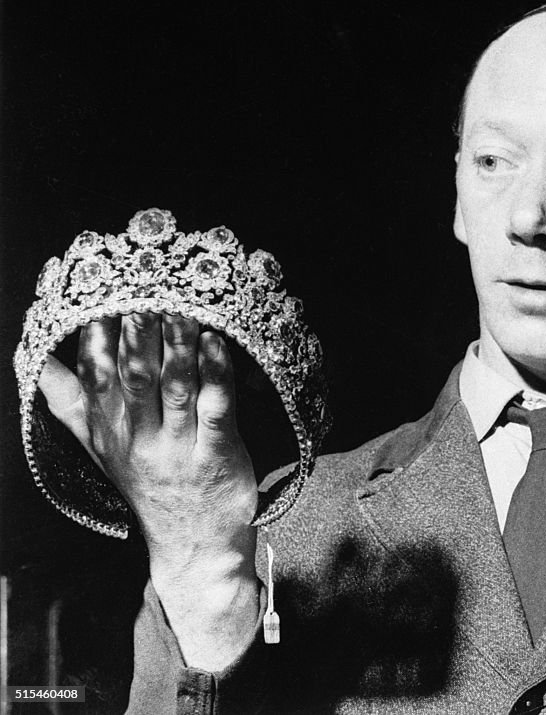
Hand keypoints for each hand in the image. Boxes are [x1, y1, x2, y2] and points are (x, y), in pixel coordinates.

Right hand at [38, 313, 258, 667]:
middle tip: (144, 292)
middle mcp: (139, 439)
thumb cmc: (149, 483)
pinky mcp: (217, 455)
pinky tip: (219, 345)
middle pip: (135, 378)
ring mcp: (179, 448)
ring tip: (183, 309)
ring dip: (179, 345)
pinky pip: (217, 410)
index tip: (102, 297)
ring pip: (175, 388)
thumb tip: (35, 359)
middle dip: (138, 335)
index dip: (97, 339)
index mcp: (109, 432)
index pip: (95, 378)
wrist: (193, 543)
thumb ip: (69, 403)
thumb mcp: (101, 448)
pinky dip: (217, 375)